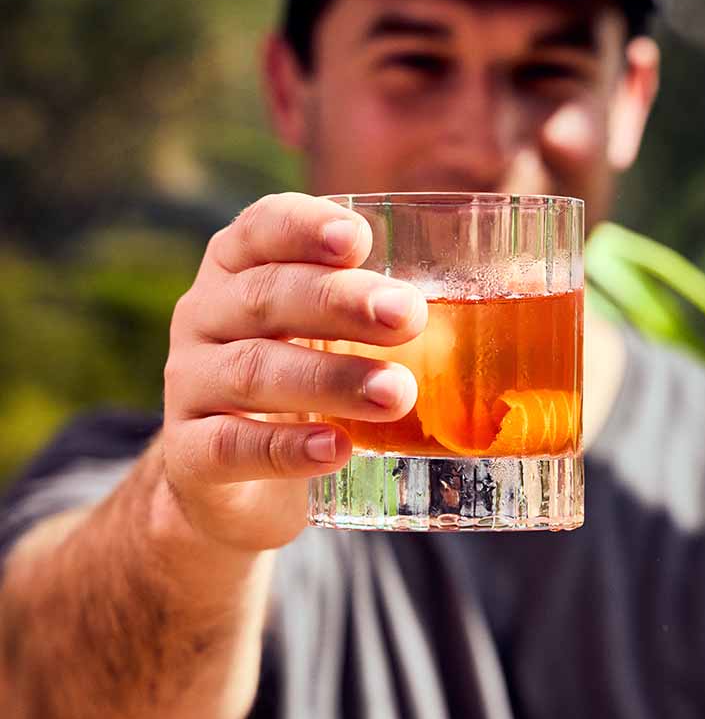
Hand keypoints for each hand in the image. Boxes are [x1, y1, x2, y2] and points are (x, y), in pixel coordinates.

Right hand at [162, 193, 426, 550]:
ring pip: (253, 371)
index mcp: (238, 271)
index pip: (261, 229)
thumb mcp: (330, 340)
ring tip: (396, 393)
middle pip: (267, 297)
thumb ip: (381, 315)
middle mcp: (204, 317)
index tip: (358, 239)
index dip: (305, 227)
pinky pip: (231, 446)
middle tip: (408, 316)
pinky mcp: (191, 455)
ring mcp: (189, 386)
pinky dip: (286, 448)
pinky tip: (336, 449)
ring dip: (330, 379)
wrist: (234, 491)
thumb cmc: (302, 394)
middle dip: (340, 303)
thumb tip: (500, 298)